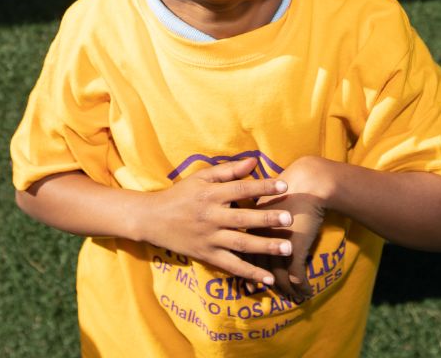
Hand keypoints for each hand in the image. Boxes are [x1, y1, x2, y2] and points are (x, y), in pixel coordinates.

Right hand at [139, 157, 295, 285]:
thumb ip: (228, 170)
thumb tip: (254, 161)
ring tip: (288, 248)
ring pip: (240, 243)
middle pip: (243, 218)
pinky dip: (249, 273)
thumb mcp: (200, 177)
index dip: (262, 187)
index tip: (284, 185)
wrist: (151, 219)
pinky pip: (231, 266)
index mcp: (211, 194)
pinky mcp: (206, 255)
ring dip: (265, 246)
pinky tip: (268, 278)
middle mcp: (211, 216)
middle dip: (267, 218)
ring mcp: (209, 238)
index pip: (240, 189)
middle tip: (289, 219)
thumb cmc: (179, 194)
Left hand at [256, 156, 331, 300]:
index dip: (245, 269)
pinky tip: (307, 292)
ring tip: (292, 296)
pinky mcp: (295, 249)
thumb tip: (248, 219)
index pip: (242, 253)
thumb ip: (253, 208)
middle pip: (259, 268)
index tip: (246, 282)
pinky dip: (302, 286)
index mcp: (250, 226)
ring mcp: (277, 245)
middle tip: (263, 291)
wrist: (307, 183)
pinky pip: (297, 275)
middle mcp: (260, 239)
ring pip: (278, 276)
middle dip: (262, 282)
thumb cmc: (287, 187)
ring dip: (286, 289)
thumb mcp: (262, 196)